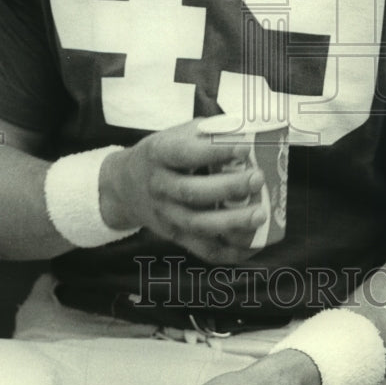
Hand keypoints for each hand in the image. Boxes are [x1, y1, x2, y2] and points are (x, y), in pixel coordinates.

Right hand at [99, 119, 266, 262]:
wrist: (125, 186)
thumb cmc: (161, 155)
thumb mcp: (175, 134)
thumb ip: (207, 133)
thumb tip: (247, 133)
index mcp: (159, 154)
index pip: (184, 154)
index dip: (215, 152)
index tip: (244, 149)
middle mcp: (159, 187)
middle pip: (192, 193)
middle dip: (228, 188)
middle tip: (257, 179)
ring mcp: (167, 215)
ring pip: (198, 225)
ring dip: (232, 223)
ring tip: (260, 214)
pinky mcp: (177, 236)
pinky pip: (204, 250)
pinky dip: (231, 252)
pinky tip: (253, 244)